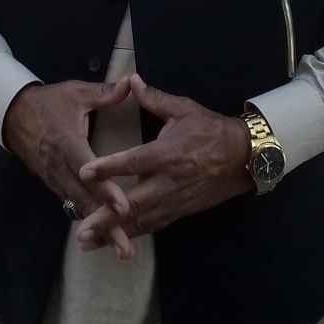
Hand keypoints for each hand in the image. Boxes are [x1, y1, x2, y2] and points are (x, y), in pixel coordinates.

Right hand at [2, 78, 136, 259]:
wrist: (13, 114)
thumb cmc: (49, 103)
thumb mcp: (76, 93)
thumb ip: (105, 92)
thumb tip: (133, 82)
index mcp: (68, 144)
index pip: (89, 171)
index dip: (106, 191)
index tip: (124, 208)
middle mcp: (61, 168)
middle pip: (85, 200)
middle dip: (107, 225)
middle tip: (126, 247)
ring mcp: (55, 179)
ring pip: (79, 207)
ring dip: (99, 229)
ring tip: (122, 249)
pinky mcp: (54, 184)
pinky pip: (72, 204)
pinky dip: (88, 220)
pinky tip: (104, 237)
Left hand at [75, 74, 252, 251]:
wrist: (243, 156)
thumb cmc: (210, 129)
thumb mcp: (184, 108)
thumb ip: (155, 98)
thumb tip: (131, 80)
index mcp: (168, 153)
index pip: (133, 161)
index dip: (108, 168)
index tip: (84, 173)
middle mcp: (169, 181)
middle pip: (134, 203)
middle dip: (106, 218)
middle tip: (80, 230)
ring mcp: (175, 200)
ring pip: (142, 220)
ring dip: (115, 232)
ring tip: (88, 242)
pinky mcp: (181, 211)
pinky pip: (154, 225)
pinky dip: (134, 233)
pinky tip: (115, 241)